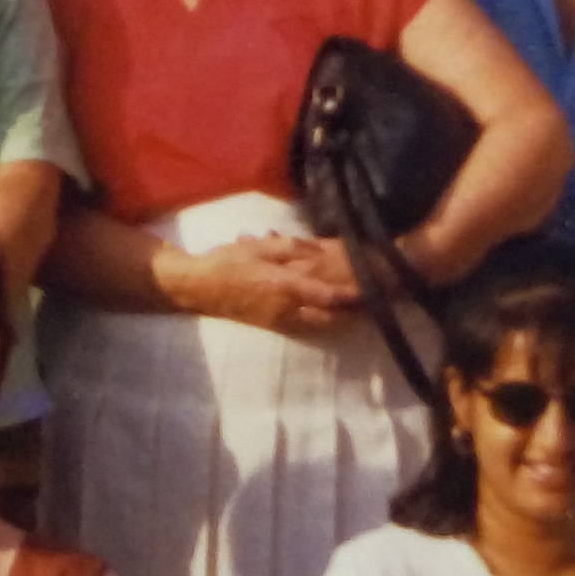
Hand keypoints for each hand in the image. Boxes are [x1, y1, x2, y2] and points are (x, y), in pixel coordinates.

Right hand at [167, 234, 356, 334]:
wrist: (200, 288)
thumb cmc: (229, 262)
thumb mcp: (260, 247)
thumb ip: (292, 248)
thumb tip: (320, 250)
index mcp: (286, 287)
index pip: (330, 296)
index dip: (354, 294)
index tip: (374, 288)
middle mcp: (287, 310)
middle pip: (330, 318)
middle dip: (352, 312)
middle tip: (373, 302)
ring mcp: (280, 322)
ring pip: (319, 325)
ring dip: (339, 318)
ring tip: (359, 309)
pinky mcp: (273, 326)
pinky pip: (305, 327)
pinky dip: (322, 321)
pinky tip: (330, 313)